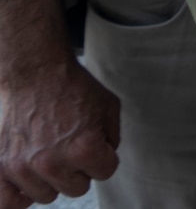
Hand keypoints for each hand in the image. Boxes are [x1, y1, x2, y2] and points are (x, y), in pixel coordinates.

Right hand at [0, 0, 120, 208]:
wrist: (35, 73)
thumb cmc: (71, 87)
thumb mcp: (108, 107)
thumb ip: (112, 139)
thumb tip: (104, 160)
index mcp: (84, 148)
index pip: (105, 172)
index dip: (103, 155)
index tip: (94, 140)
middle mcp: (53, 163)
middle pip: (77, 188)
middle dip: (79, 168)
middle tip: (70, 145)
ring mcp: (24, 167)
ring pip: (47, 195)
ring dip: (51, 179)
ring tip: (49, 153)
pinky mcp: (1, 167)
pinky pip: (9, 203)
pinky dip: (19, 195)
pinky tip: (27, 180)